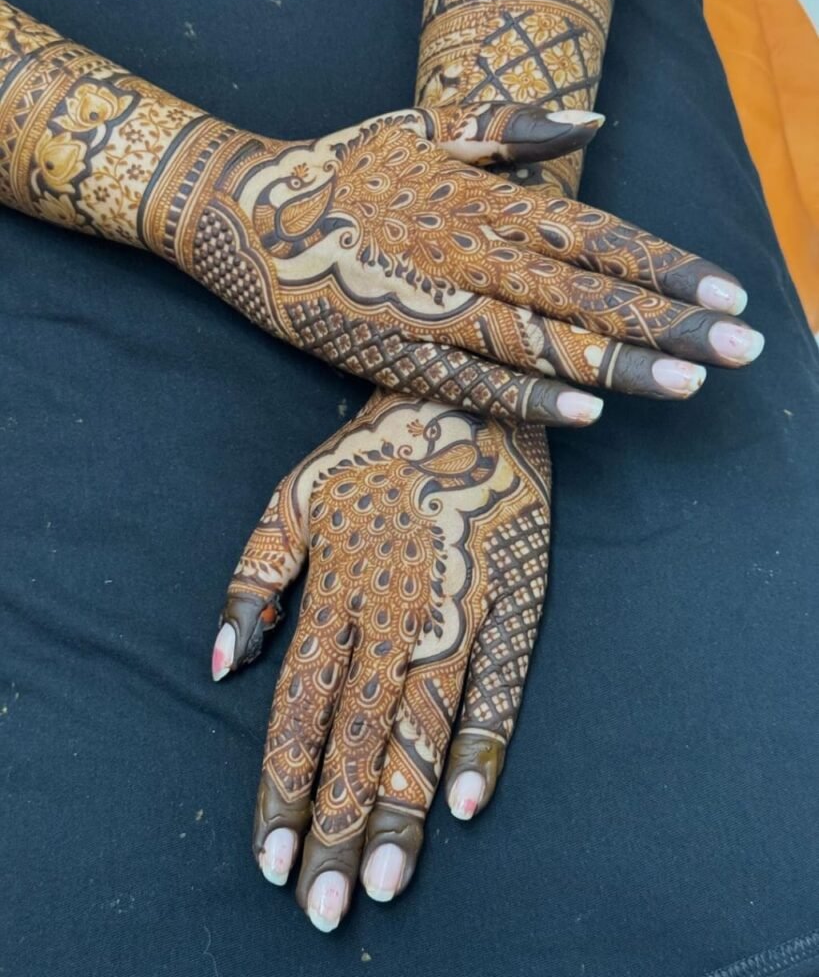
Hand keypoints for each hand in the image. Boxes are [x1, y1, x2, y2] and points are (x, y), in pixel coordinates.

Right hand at [193, 104, 763, 424]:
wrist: (241, 211)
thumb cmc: (337, 166)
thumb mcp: (420, 123)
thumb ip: (510, 129)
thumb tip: (595, 124)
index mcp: (482, 200)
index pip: (595, 235)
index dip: (665, 264)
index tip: (729, 291)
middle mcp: (467, 254)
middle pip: (585, 294)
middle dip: (670, 321)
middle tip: (745, 347)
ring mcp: (429, 308)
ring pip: (539, 341)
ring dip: (619, 364)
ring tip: (690, 383)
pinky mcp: (390, 355)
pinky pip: (468, 382)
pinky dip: (525, 397)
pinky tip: (585, 412)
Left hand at [211, 390, 551, 929]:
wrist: (463, 399)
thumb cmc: (371, 454)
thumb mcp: (289, 499)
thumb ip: (253, 581)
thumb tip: (222, 665)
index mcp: (334, 592)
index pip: (299, 711)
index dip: (283, 789)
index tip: (270, 861)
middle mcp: (391, 613)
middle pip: (356, 737)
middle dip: (336, 827)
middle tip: (324, 909)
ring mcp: (456, 611)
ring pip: (421, 725)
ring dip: (400, 808)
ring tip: (383, 882)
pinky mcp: (513, 604)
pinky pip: (500, 687)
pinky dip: (483, 744)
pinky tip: (466, 806)